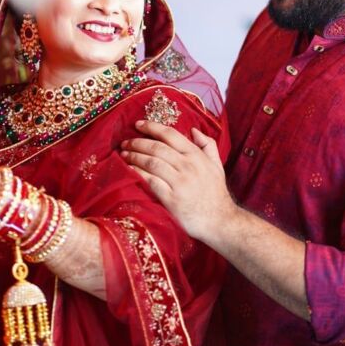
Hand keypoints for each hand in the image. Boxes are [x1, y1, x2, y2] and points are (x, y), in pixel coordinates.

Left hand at [121, 121, 234, 242]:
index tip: (138, 124)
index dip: (152, 127)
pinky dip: (137, 173)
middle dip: (137, 142)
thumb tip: (193, 130)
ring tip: (123, 154)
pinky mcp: (171, 199)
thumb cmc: (216, 193)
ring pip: (151, 162)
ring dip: (134, 156)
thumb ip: (208, 145)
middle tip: (125, 142)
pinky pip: (150, 181)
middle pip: (157, 148)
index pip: (170, 134)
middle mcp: (187, 166)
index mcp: (196, 155)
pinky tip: (128, 170)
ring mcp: (179, 182)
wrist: (220, 221)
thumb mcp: (217, 165)